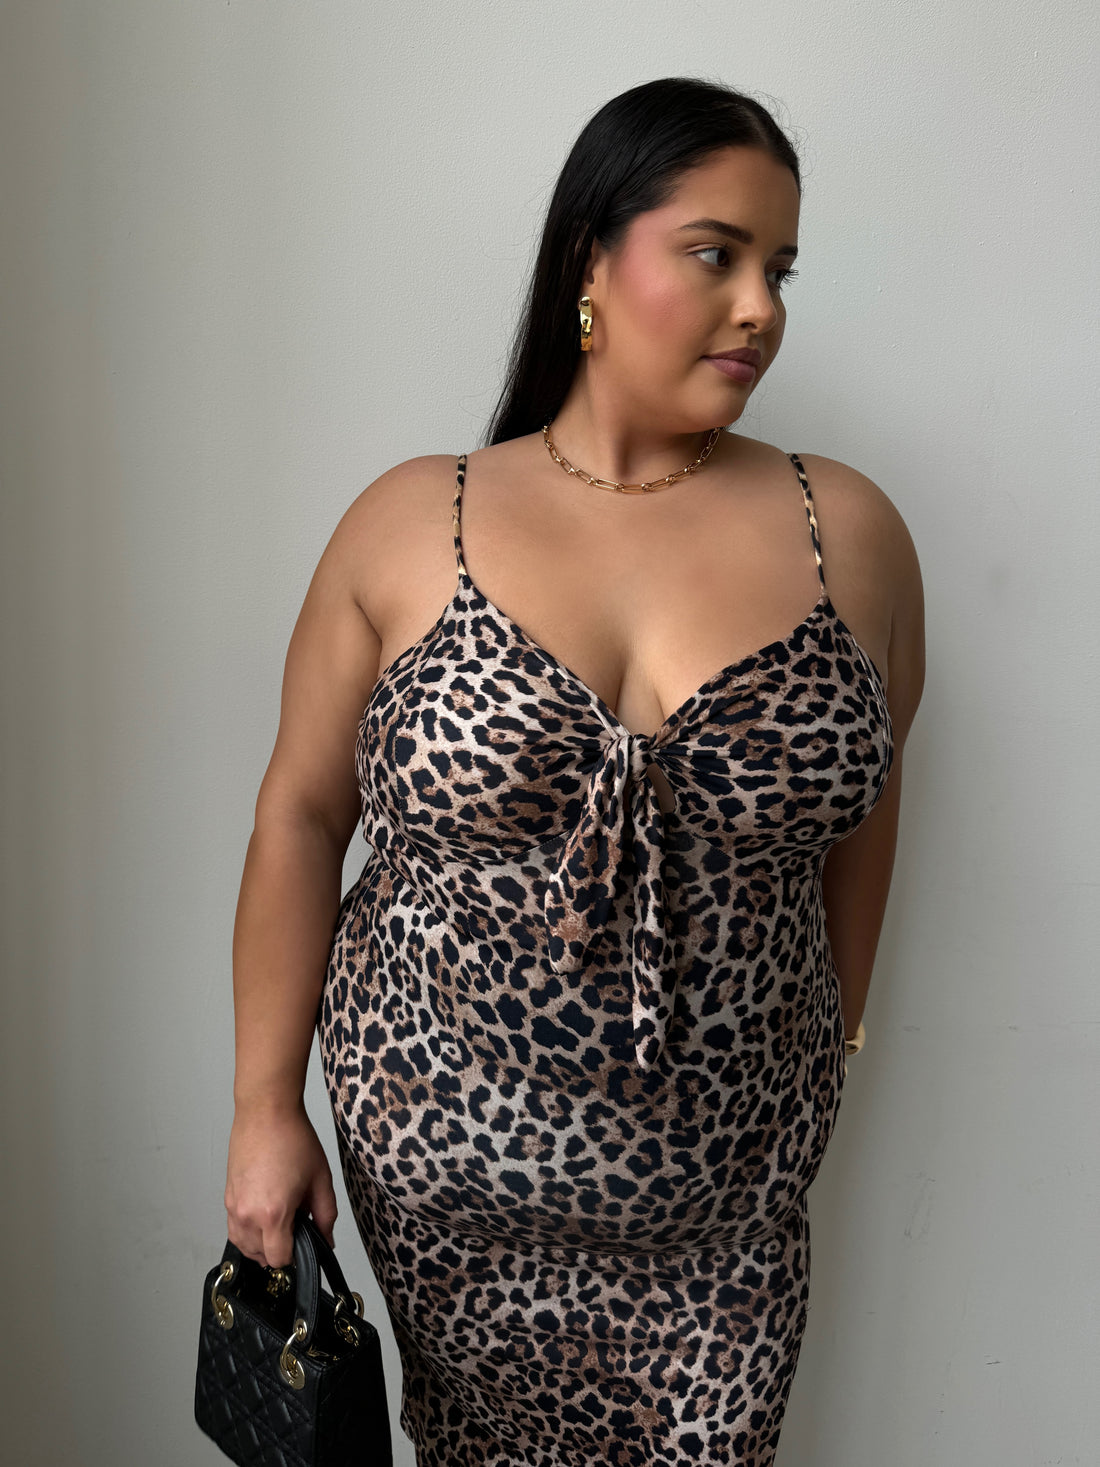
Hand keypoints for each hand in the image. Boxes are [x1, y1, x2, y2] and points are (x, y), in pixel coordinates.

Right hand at [224, 1100, 337, 1267]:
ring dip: (261, 1243)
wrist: (266, 1112)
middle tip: (295, 1224)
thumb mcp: (320, 1179)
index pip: (279, 1259)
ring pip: (244, 1246)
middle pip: (260, 1257)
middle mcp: (248, 1214)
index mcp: (273, 1213)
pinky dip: (248, 1232)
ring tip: (280, 1220)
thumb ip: (326, 1216)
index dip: (295, 1255)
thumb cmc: (292, 1138)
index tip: (303, 1242)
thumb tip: (325, 1240)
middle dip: (279, 1249)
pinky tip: (264, 1215)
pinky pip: (234, 1229)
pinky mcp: (227, 1197)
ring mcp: (234, 1207)